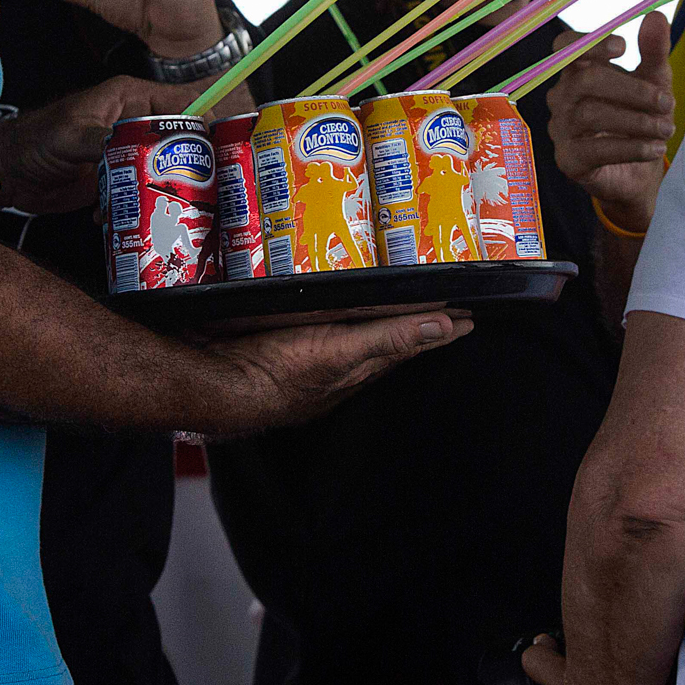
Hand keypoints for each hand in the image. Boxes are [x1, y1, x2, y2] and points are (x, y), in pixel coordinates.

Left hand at [0, 75, 194, 214]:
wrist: (9, 172)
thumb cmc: (34, 140)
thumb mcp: (71, 135)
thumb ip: (104, 140)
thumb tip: (136, 149)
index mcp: (131, 98)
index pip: (182, 104)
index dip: (202, 125)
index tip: (216, 151)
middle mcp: (136, 123)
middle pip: (180, 141)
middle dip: (189, 165)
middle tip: (200, 188)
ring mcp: (129, 153)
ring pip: (165, 169)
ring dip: (164, 190)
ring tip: (166, 208)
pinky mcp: (120, 179)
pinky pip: (144, 191)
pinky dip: (139, 206)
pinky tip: (124, 217)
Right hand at [197, 308, 471, 433]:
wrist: (215, 383)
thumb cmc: (276, 372)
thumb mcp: (341, 351)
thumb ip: (389, 338)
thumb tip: (442, 325)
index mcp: (357, 365)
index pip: (408, 343)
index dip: (436, 329)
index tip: (468, 317)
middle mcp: (338, 362)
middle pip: (384, 340)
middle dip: (412, 322)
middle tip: (441, 303)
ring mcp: (310, 354)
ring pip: (353, 333)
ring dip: (374, 317)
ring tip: (393, 302)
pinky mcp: (282, 343)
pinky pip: (320, 324)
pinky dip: (333, 313)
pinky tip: (326, 306)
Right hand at [547, 10, 674, 232]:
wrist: (637, 174)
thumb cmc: (639, 120)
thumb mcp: (654, 83)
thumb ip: (653, 51)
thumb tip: (655, 15)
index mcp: (577, 72)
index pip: (565, 47)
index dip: (589, 43)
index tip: (623, 47)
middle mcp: (561, 98)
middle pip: (585, 80)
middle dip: (632, 89)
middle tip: (668, 102)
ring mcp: (561, 130)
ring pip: (590, 114)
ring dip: (637, 121)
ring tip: (667, 128)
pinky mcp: (569, 161)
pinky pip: (595, 150)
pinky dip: (631, 148)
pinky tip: (655, 148)